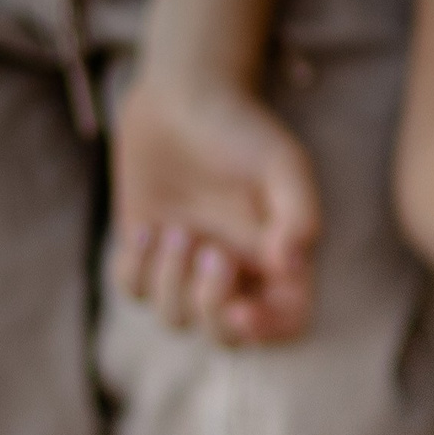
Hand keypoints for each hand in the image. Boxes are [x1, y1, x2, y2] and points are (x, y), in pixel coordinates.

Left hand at [111, 72, 318, 344]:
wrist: (182, 97)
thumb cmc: (242, 130)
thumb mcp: (284, 165)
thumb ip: (299, 216)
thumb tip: (291, 268)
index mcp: (281, 264)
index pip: (288, 324)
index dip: (266, 332)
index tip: (240, 312)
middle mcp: (238, 275)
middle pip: (226, 337)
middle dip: (209, 305)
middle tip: (209, 250)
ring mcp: (189, 270)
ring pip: (175, 319)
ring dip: (170, 279)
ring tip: (176, 227)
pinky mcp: (146, 255)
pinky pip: (134, 292)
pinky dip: (135, 267)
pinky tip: (147, 226)